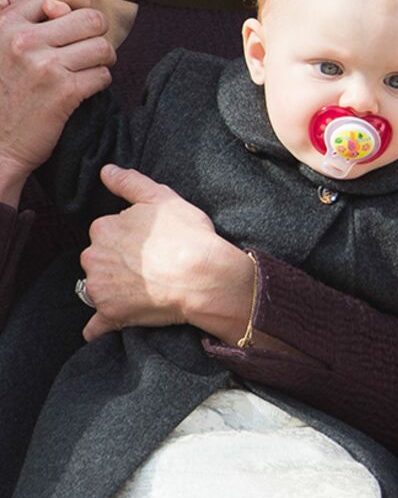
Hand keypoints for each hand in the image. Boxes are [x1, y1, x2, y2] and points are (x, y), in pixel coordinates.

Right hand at [0, 0, 112, 196]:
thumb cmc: (3, 92)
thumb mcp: (3, 48)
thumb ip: (32, 21)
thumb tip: (63, 3)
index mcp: (7, 23)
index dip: (82, 2)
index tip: (81, 21)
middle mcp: (23, 41)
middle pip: (92, 19)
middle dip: (98, 35)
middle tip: (89, 51)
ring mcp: (44, 66)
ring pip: (103, 47)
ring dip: (103, 61)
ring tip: (86, 70)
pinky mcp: (63, 92)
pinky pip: (103, 75)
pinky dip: (99, 82)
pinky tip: (82, 90)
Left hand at [80, 164, 254, 342]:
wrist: (204, 276)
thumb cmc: (188, 235)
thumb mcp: (164, 198)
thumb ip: (130, 182)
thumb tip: (105, 170)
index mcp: (103, 228)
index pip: (106, 231)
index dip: (128, 235)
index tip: (149, 241)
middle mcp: (94, 257)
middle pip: (99, 258)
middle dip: (116, 261)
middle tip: (149, 264)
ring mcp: (99, 288)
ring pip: (96, 287)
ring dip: (111, 289)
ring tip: (144, 288)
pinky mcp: (109, 316)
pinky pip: (94, 327)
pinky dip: (100, 326)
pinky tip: (113, 321)